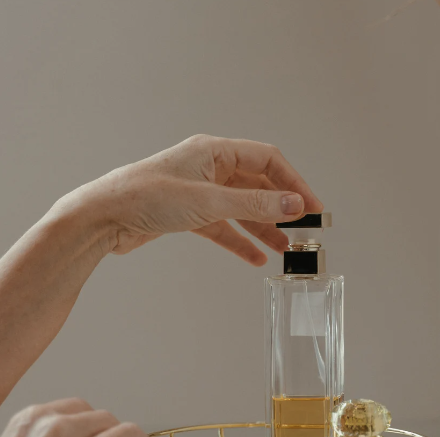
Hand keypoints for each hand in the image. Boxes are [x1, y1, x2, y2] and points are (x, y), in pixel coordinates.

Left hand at [62, 135, 322, 265]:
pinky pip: (223, 227)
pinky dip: (239, 241)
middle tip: (303, 229)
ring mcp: (200, 192)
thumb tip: (294, 204)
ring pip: (242, 208)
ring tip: (284, 247)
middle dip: (281, 207)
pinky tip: (255, 257)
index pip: (267, 161)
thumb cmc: (146, 197)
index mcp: (215, 152)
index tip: (312, 207)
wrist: (103, 218)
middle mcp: (209, 168)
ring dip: (263, 227)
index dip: (294, 183)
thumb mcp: (209, 201)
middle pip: (257, 185)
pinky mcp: (189, 214)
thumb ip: (255, 203)